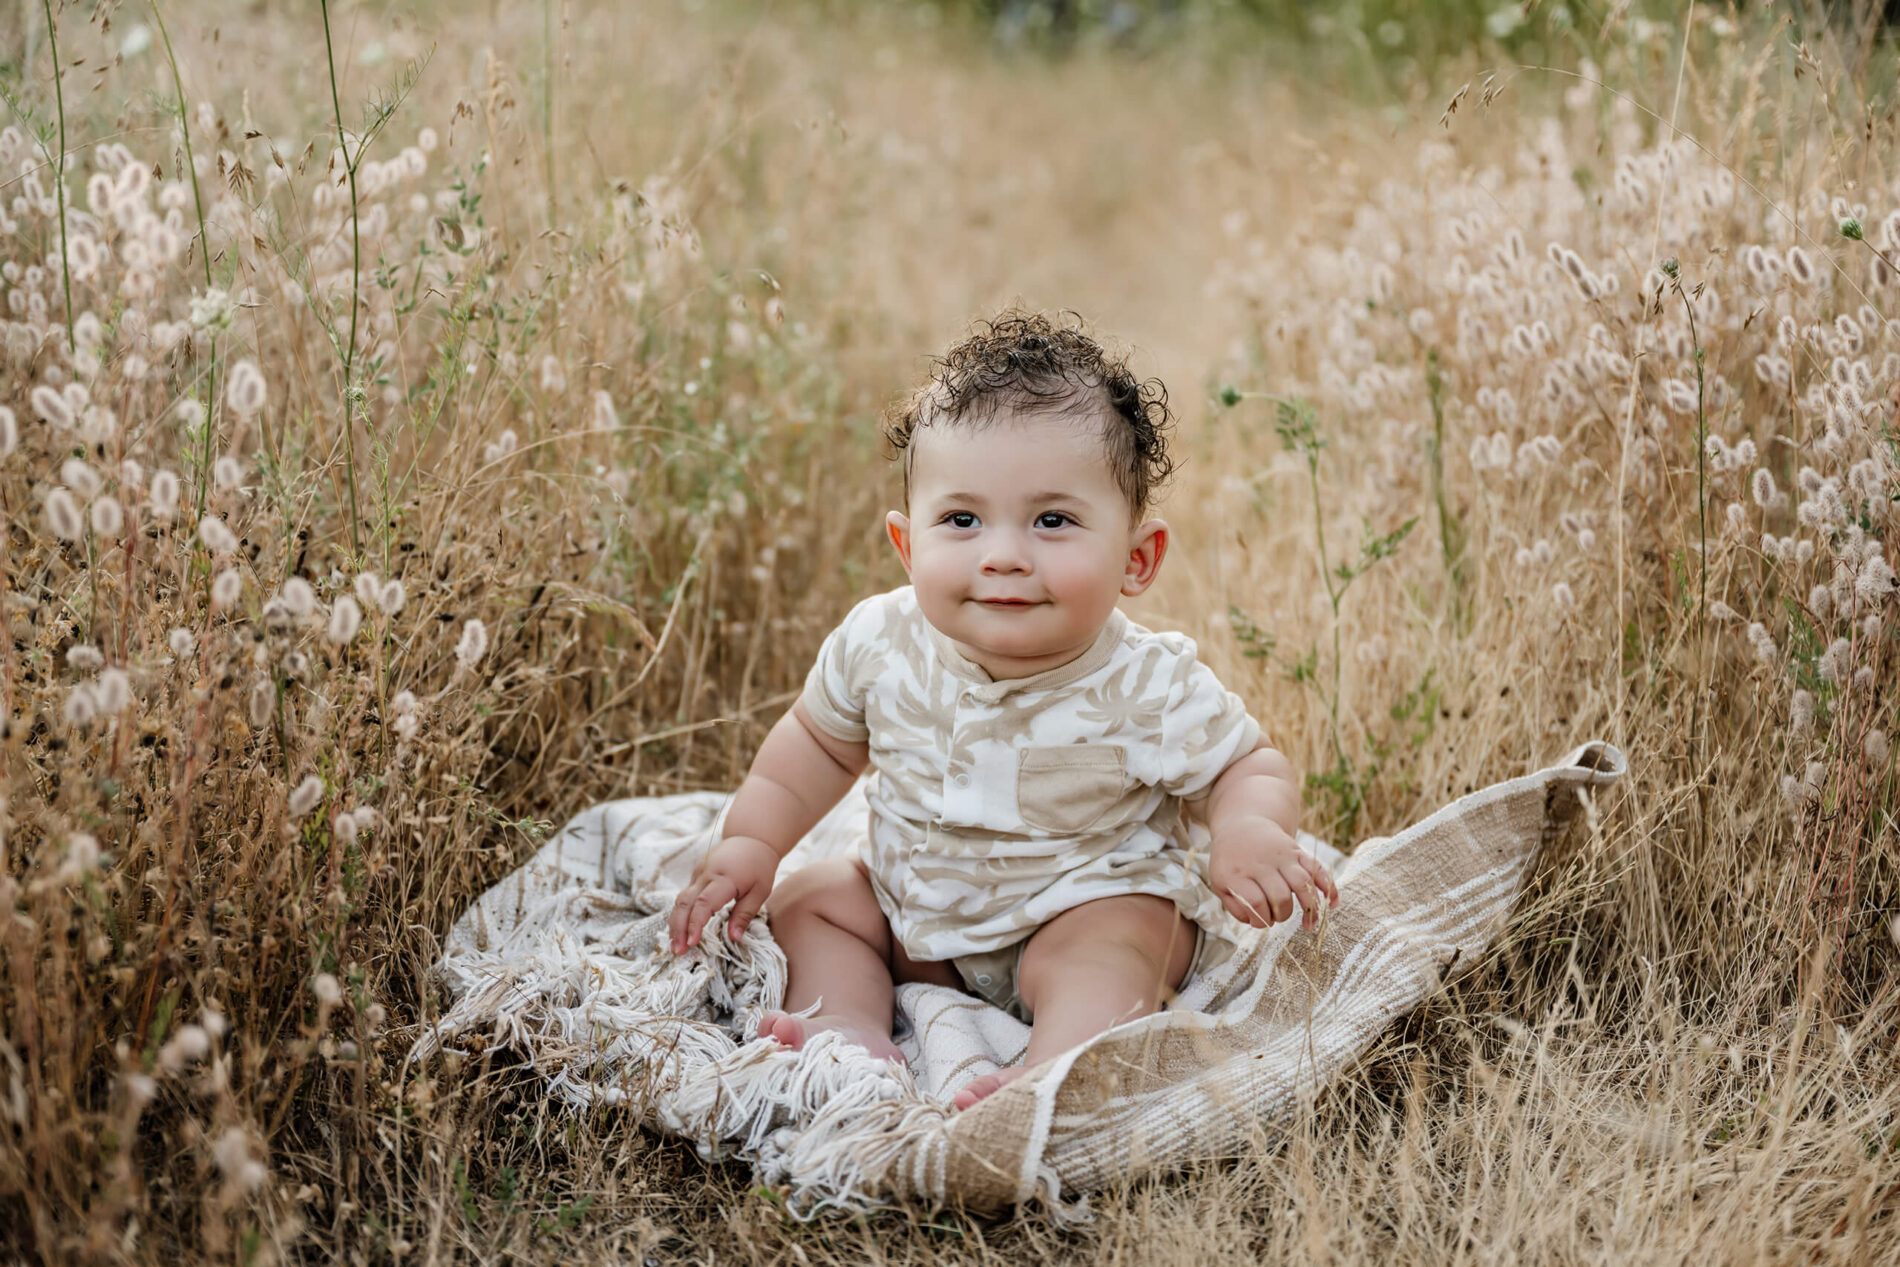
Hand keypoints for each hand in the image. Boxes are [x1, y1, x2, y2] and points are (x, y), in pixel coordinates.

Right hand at [668, 835, 780, 953]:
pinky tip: (681, 931)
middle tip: (677, 951)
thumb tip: (734, 938)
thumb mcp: (760, 891)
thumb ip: (745, 914)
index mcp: (724, 878)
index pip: (704, 903)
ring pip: (680, 899)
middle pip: (684, 902)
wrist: (751, 838)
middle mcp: (706, 875)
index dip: (695, 924)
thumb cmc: (759, 866)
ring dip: (675, 923)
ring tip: (676, 946)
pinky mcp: (696, 875)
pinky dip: (680, 914)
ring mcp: (698, 873)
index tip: (692, 943)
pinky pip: (685, 895)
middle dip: (678, 928)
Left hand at [1207, 817, 1338, 929]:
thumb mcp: (1219, 882)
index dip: (1262, 919)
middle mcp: (1261, 863)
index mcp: (1237, 872)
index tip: (1263, 922)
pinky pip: (1316, 868)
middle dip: (1283, 914)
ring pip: (1302, 882)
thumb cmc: (1230, 862)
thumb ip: (1235, 906)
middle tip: (1279, 917)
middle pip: (1280, 895)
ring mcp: (1281, 856)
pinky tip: (1332, 903)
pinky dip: (1328, 886)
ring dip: (1309, 907)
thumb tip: (1259, 922)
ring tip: (1309, 924)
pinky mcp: (1296, 851)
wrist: (1241, 826)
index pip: (1255, 902)